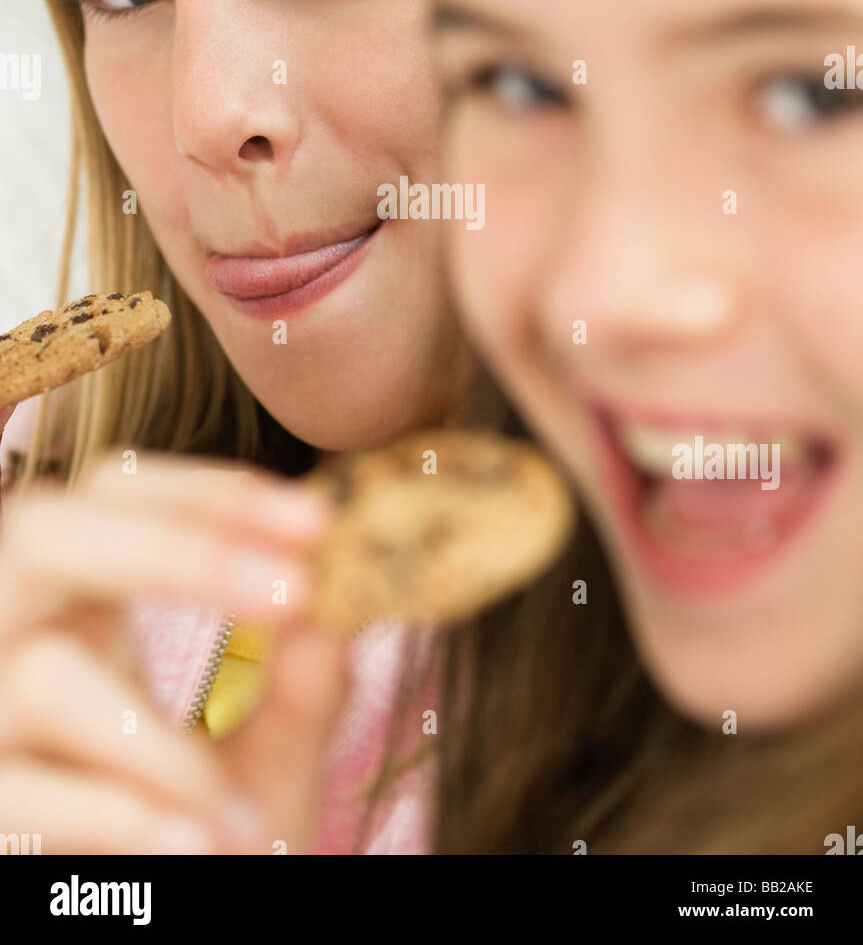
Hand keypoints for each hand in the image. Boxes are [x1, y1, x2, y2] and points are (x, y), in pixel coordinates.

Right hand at [0, 448, 350, 853]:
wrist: (152, 915)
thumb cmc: (199, 841)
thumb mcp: (265, 763)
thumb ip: (303, 690)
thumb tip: (342, 605)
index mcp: (74, 603)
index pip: (118, 494)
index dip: (212, 493)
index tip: (318, 522)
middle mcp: (10, 638)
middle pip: (46, 531)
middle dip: (180, 549)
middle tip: (299, 590)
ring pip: (45, 677)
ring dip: (167, 749)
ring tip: (249, 820)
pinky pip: (27, 793)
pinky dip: (128, 819)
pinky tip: (201, 845)